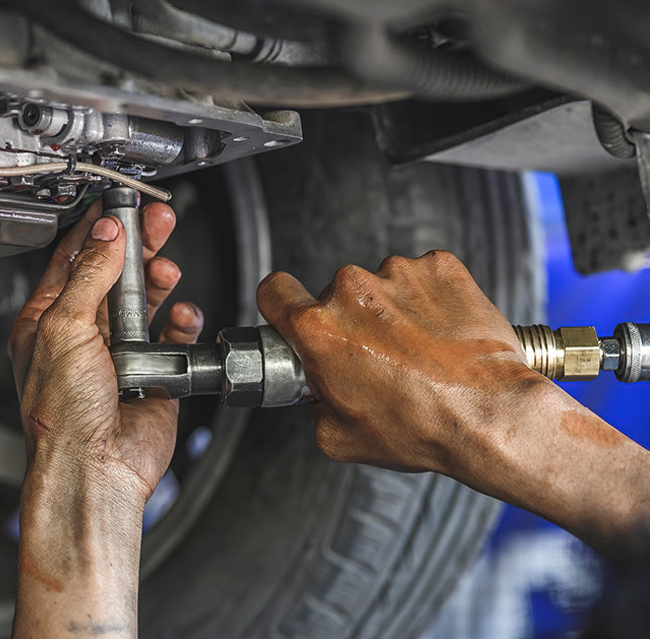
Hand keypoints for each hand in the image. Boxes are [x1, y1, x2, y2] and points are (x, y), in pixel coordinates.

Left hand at [8, 199, 203, 506]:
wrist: (96, 469)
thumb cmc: (63, 417)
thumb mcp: (65, 329)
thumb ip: (88, 275)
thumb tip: (105, 236)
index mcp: (47, 322)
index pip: (71, 261)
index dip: (95, 231)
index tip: (116, 207)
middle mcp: (82, 336)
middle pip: (113, 275)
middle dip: (136, 247)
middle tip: (157, 222)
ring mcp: (118, 355)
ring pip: (144, 303)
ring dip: (158, 282)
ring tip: (167, 268)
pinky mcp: (152, 373)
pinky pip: (172, 337)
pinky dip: (180, 322)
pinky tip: (180, 316)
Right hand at [257, 250, 543, 473]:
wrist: (492, 415)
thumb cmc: (422, 427)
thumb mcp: (339, 436)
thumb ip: (314, 400)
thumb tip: (320, 387)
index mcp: (320, 329)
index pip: (273, 290)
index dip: (280, 304)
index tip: (292, 312)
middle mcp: (353, 291)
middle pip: (335, 295)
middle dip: (351, 322)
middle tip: (379, 358)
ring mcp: (399, 273)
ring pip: (381, 285)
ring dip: (392, 310)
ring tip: (421, 350)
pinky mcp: (440, 266)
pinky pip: (422, 277)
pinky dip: (429, 299)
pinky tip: (442, 333)